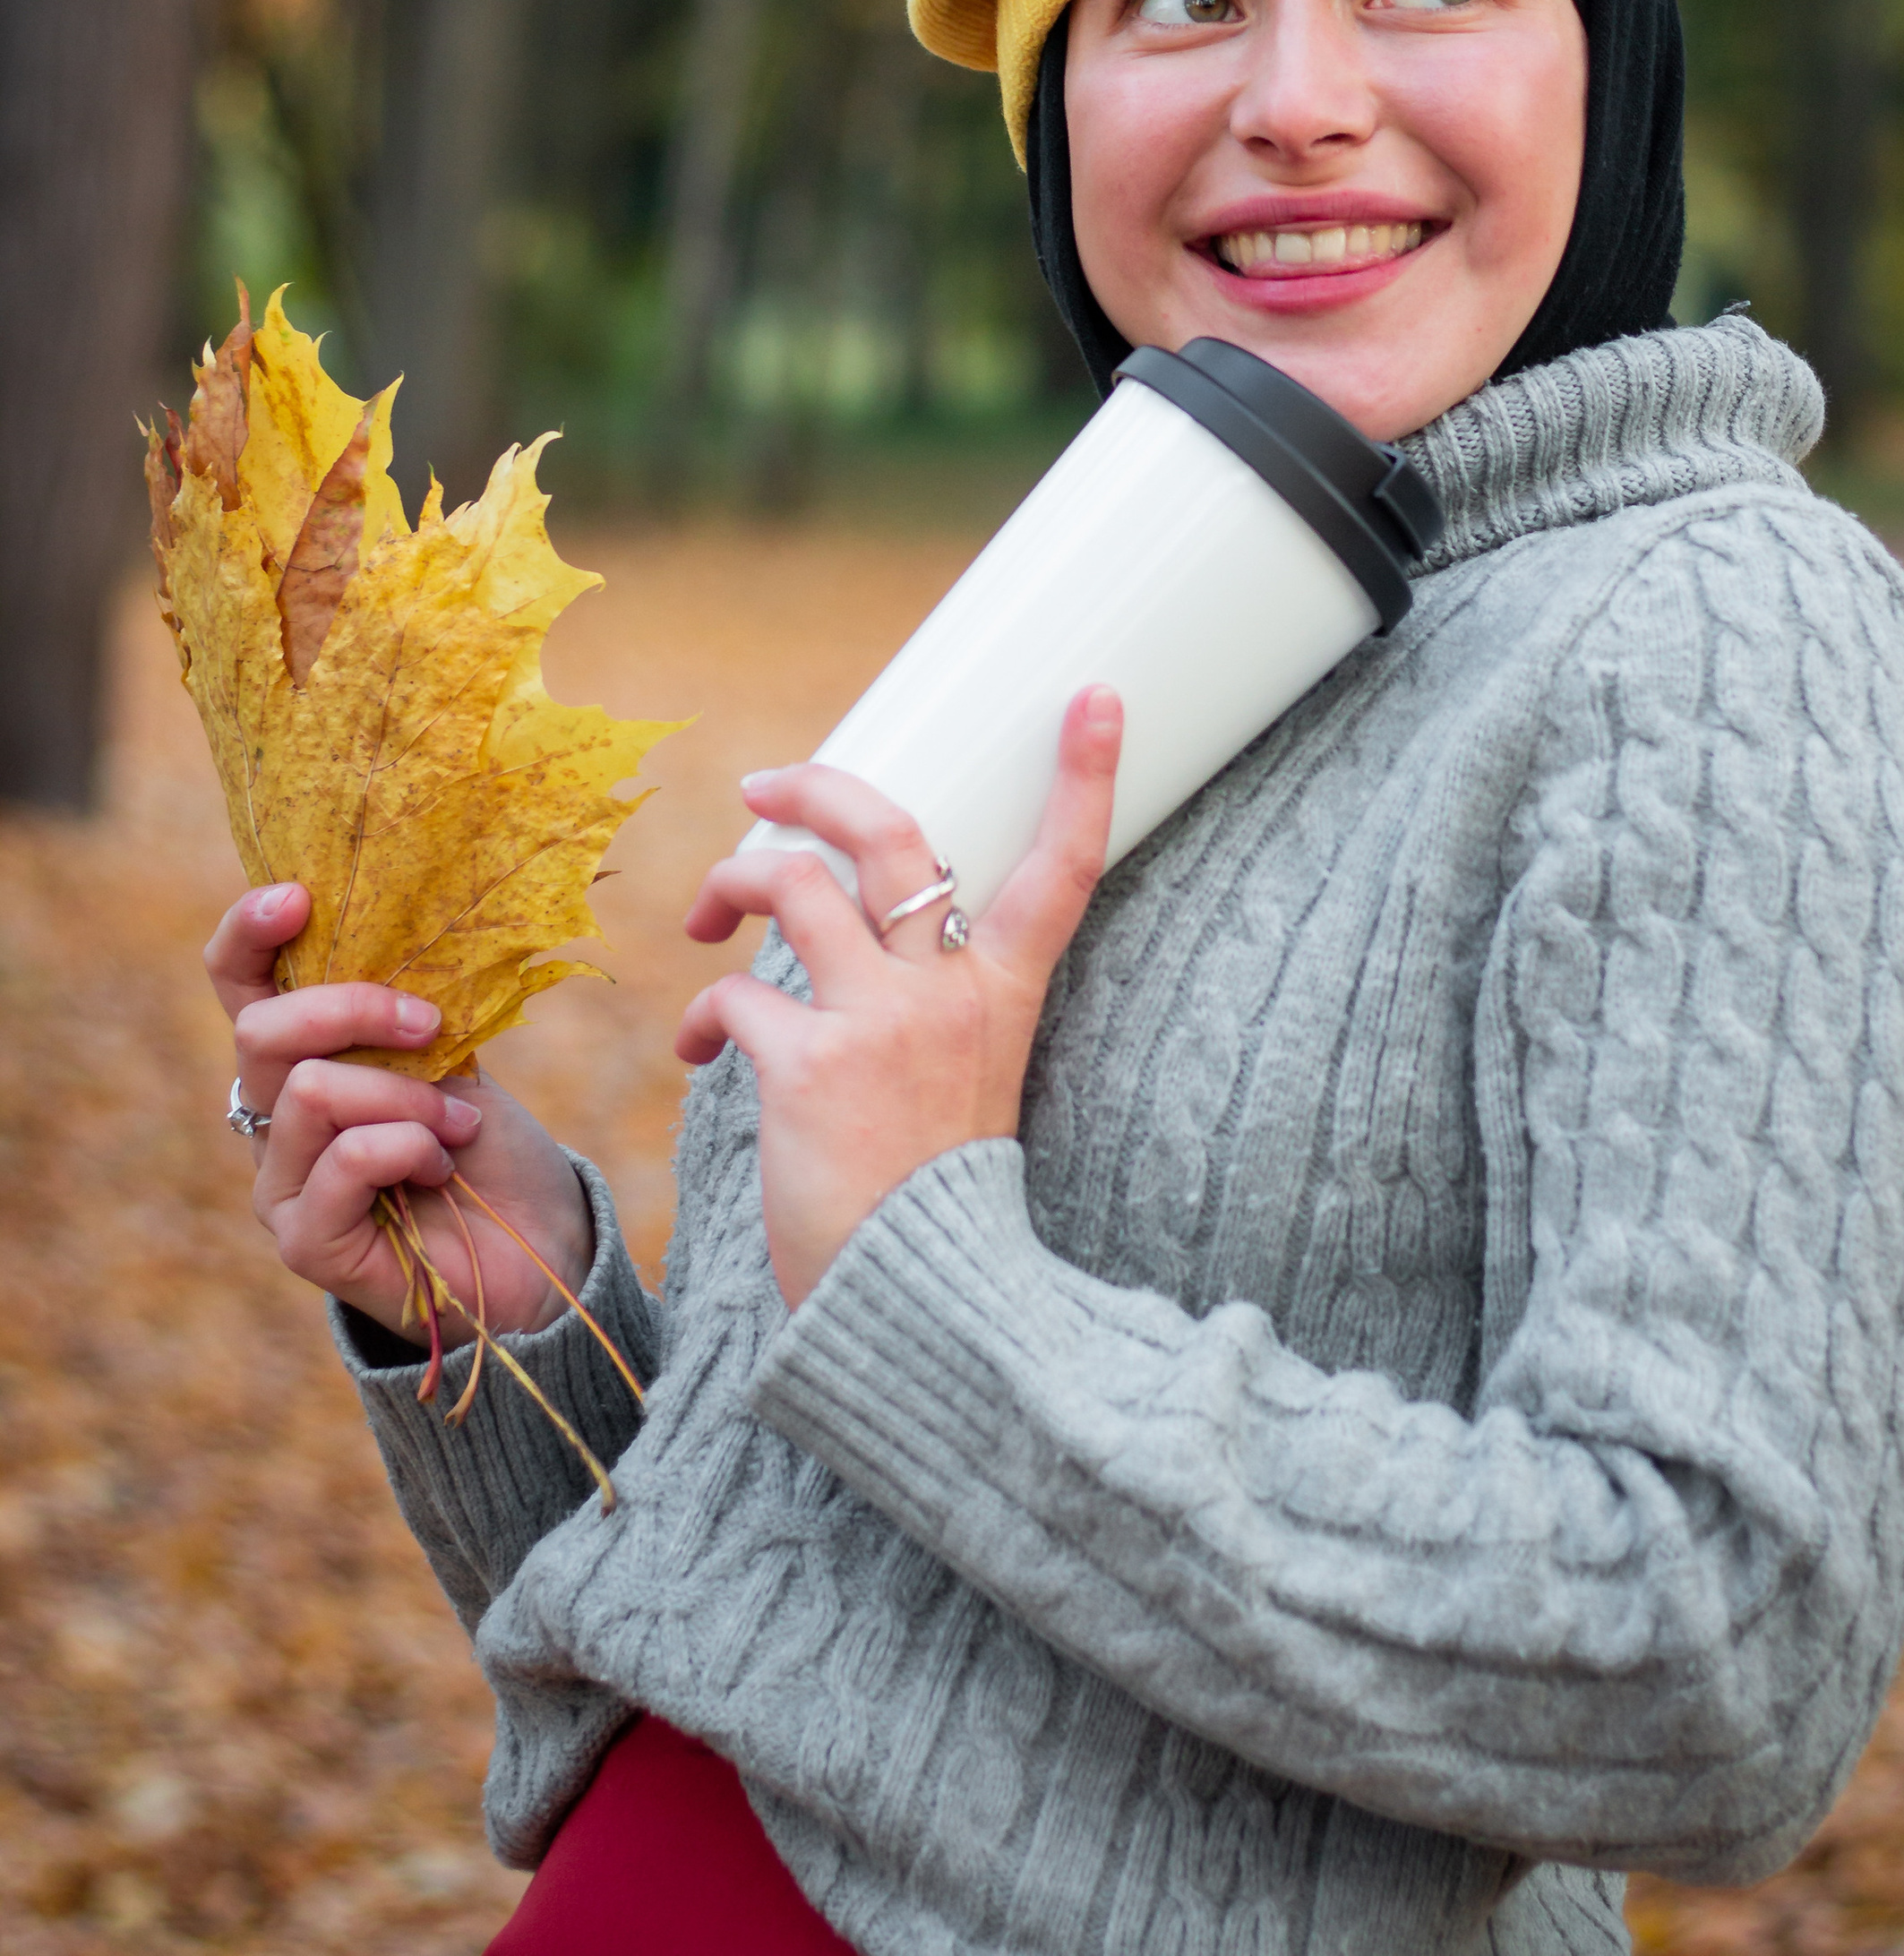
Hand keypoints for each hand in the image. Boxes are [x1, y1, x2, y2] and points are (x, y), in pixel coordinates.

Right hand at [204, 884, 594, 1345]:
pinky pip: (346, 1160)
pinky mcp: (306, 1241)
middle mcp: (270, 1119)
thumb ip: (401, 1004)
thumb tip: (398, 931)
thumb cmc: (486, 1142)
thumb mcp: (447, 1050)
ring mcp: (279, 1184)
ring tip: (456, 1124)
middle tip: (432, 1029)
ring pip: (313, 1092)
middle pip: (264, 1032)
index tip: (300, 897)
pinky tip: (440, 1168)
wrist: (536, 1242)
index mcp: (298, 1059)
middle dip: (356, 1012)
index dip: (249, 933)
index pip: (238, 984)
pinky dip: (409, 1146)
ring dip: (406, 1095)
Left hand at [677, 686, 1121, 1309]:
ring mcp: (880, 1024)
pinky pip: (736, 1000)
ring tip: (710, 911)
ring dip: (735, 883)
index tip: (1095, 697)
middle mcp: (949, 995)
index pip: (1064, 867)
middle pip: (888, 837)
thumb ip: (929, 1007)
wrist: (914, 1308)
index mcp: (1005, 997)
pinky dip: (708, 1015)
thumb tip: (850, 941)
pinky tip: (705, 1048)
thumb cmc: (932, 1202)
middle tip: (770, 786)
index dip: (1085, 777)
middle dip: (819, 787)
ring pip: (792, 890)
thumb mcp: (967, 1084)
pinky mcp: (810, 1067)